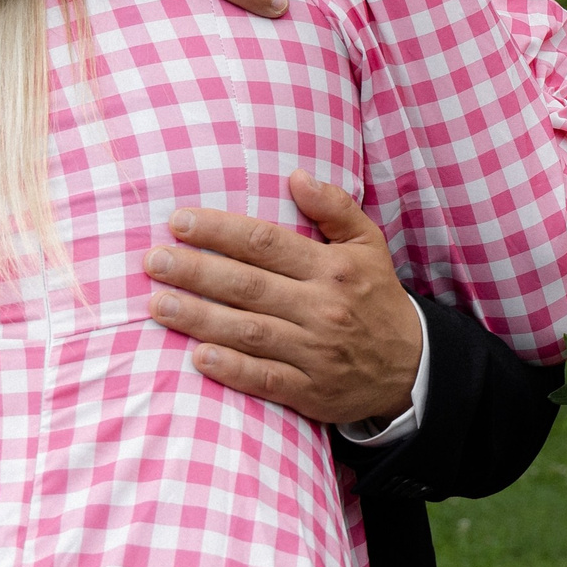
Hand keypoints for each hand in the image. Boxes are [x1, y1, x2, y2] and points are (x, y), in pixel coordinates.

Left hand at [145, 170, 423, 422]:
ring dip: (200, 318)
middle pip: (248, 285)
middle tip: (154, 261)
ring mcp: (315, 352)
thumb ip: (335, 207)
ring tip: (158, 305)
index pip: (265, 243)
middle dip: (197, 272)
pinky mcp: (310, 390)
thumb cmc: (376, 298)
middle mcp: (322, 307)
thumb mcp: (368, 245)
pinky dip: (232, 369)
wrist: (412, 367)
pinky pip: (265, 378)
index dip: (220, 231)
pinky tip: (198, 357)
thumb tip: (295, 176)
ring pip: (248, 331)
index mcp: (332, 268)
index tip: (178, 222)